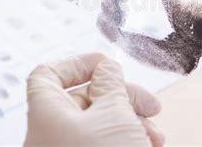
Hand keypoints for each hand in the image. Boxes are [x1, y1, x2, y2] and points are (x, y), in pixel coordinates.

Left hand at [24, 53, 163, 146]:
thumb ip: (109, 83)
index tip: (106, 63)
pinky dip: (127, 137)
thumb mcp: (114, 114)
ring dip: (131, 120)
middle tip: (150, 104)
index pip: (47, 75)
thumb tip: (106, 68)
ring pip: (98, 122)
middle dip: (122, 97)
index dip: (77, 64)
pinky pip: (102, 142)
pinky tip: (150, 145)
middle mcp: (52, 134)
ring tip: (155, 134)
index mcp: (46, 115)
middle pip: (84, 99)